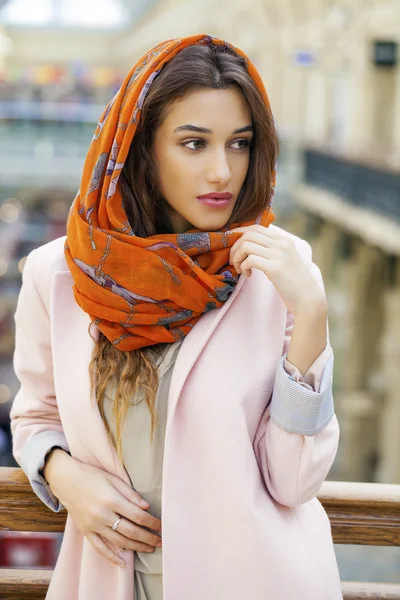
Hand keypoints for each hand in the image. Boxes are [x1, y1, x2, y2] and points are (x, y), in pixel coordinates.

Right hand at [43, 449, 161, 567]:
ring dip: (136, 547)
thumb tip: (147, 507)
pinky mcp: (86, 531)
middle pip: (131, 531)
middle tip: (161, 541)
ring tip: (149, 548)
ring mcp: (93, 525)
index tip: (162, 526)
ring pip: (119, 542)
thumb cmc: (92, 476)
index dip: (152, 522)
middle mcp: (103, 515)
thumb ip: (130, 494)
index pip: (138, 515)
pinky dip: (112, 557)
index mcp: (112, 500)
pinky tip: (123, 563)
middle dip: (148, 538)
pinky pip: (100, 548)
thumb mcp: (113, 479)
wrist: (66, 479)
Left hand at [228, 225, 326, 316]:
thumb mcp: (283, 259)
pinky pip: (250, 260)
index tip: (233, 247)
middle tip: (234, 261)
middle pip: (248, 234)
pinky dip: (244, 267)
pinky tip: (248, 275)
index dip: (239, 234)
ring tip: (240, 269)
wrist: (307, 297)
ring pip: (246, 246)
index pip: (255, 227)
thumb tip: (247, 244)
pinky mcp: (275, 268)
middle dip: (235, 247)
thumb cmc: (292, 281)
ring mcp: (279, 255)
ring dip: (237, 257)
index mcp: (283, 239)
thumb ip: (270, 249)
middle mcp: (282, 244)